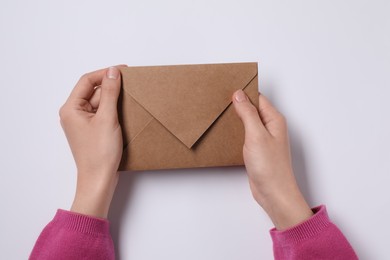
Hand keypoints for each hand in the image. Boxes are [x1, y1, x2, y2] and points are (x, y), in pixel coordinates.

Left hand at [59, 66, 123, 217]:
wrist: (100, 180)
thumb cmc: (100, 153)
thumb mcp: (107, 118)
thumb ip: (110, 93)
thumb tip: (113, 72)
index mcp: (71, 108)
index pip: (87, 81)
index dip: (105, 73)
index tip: (123, 71)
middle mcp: (74, 114)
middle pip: (94, 91)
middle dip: (111, 88)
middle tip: (131, 85)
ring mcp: (84, 123)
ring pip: (100, 103)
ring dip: (114, 100)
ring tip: (130, 101)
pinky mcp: (93, 131)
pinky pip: (103, 114)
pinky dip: (114, 111)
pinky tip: (126, 113)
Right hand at [233, 90, 312, 229]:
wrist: (273, 193)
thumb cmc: (270, 166)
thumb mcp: (256, 135)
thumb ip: (248, 113)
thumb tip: (239, 95)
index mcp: (274, 119)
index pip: (258, 98)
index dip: (243, 93)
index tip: (227, 89)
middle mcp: (271, 127)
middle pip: (252, 108)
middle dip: (238, 105)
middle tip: (220, 102)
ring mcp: (264, 139)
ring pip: (248, 122)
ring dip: (236, 119)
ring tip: (220, 115)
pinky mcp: (257, 149)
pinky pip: (246, 134)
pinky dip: (236, 132)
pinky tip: (226, 133)